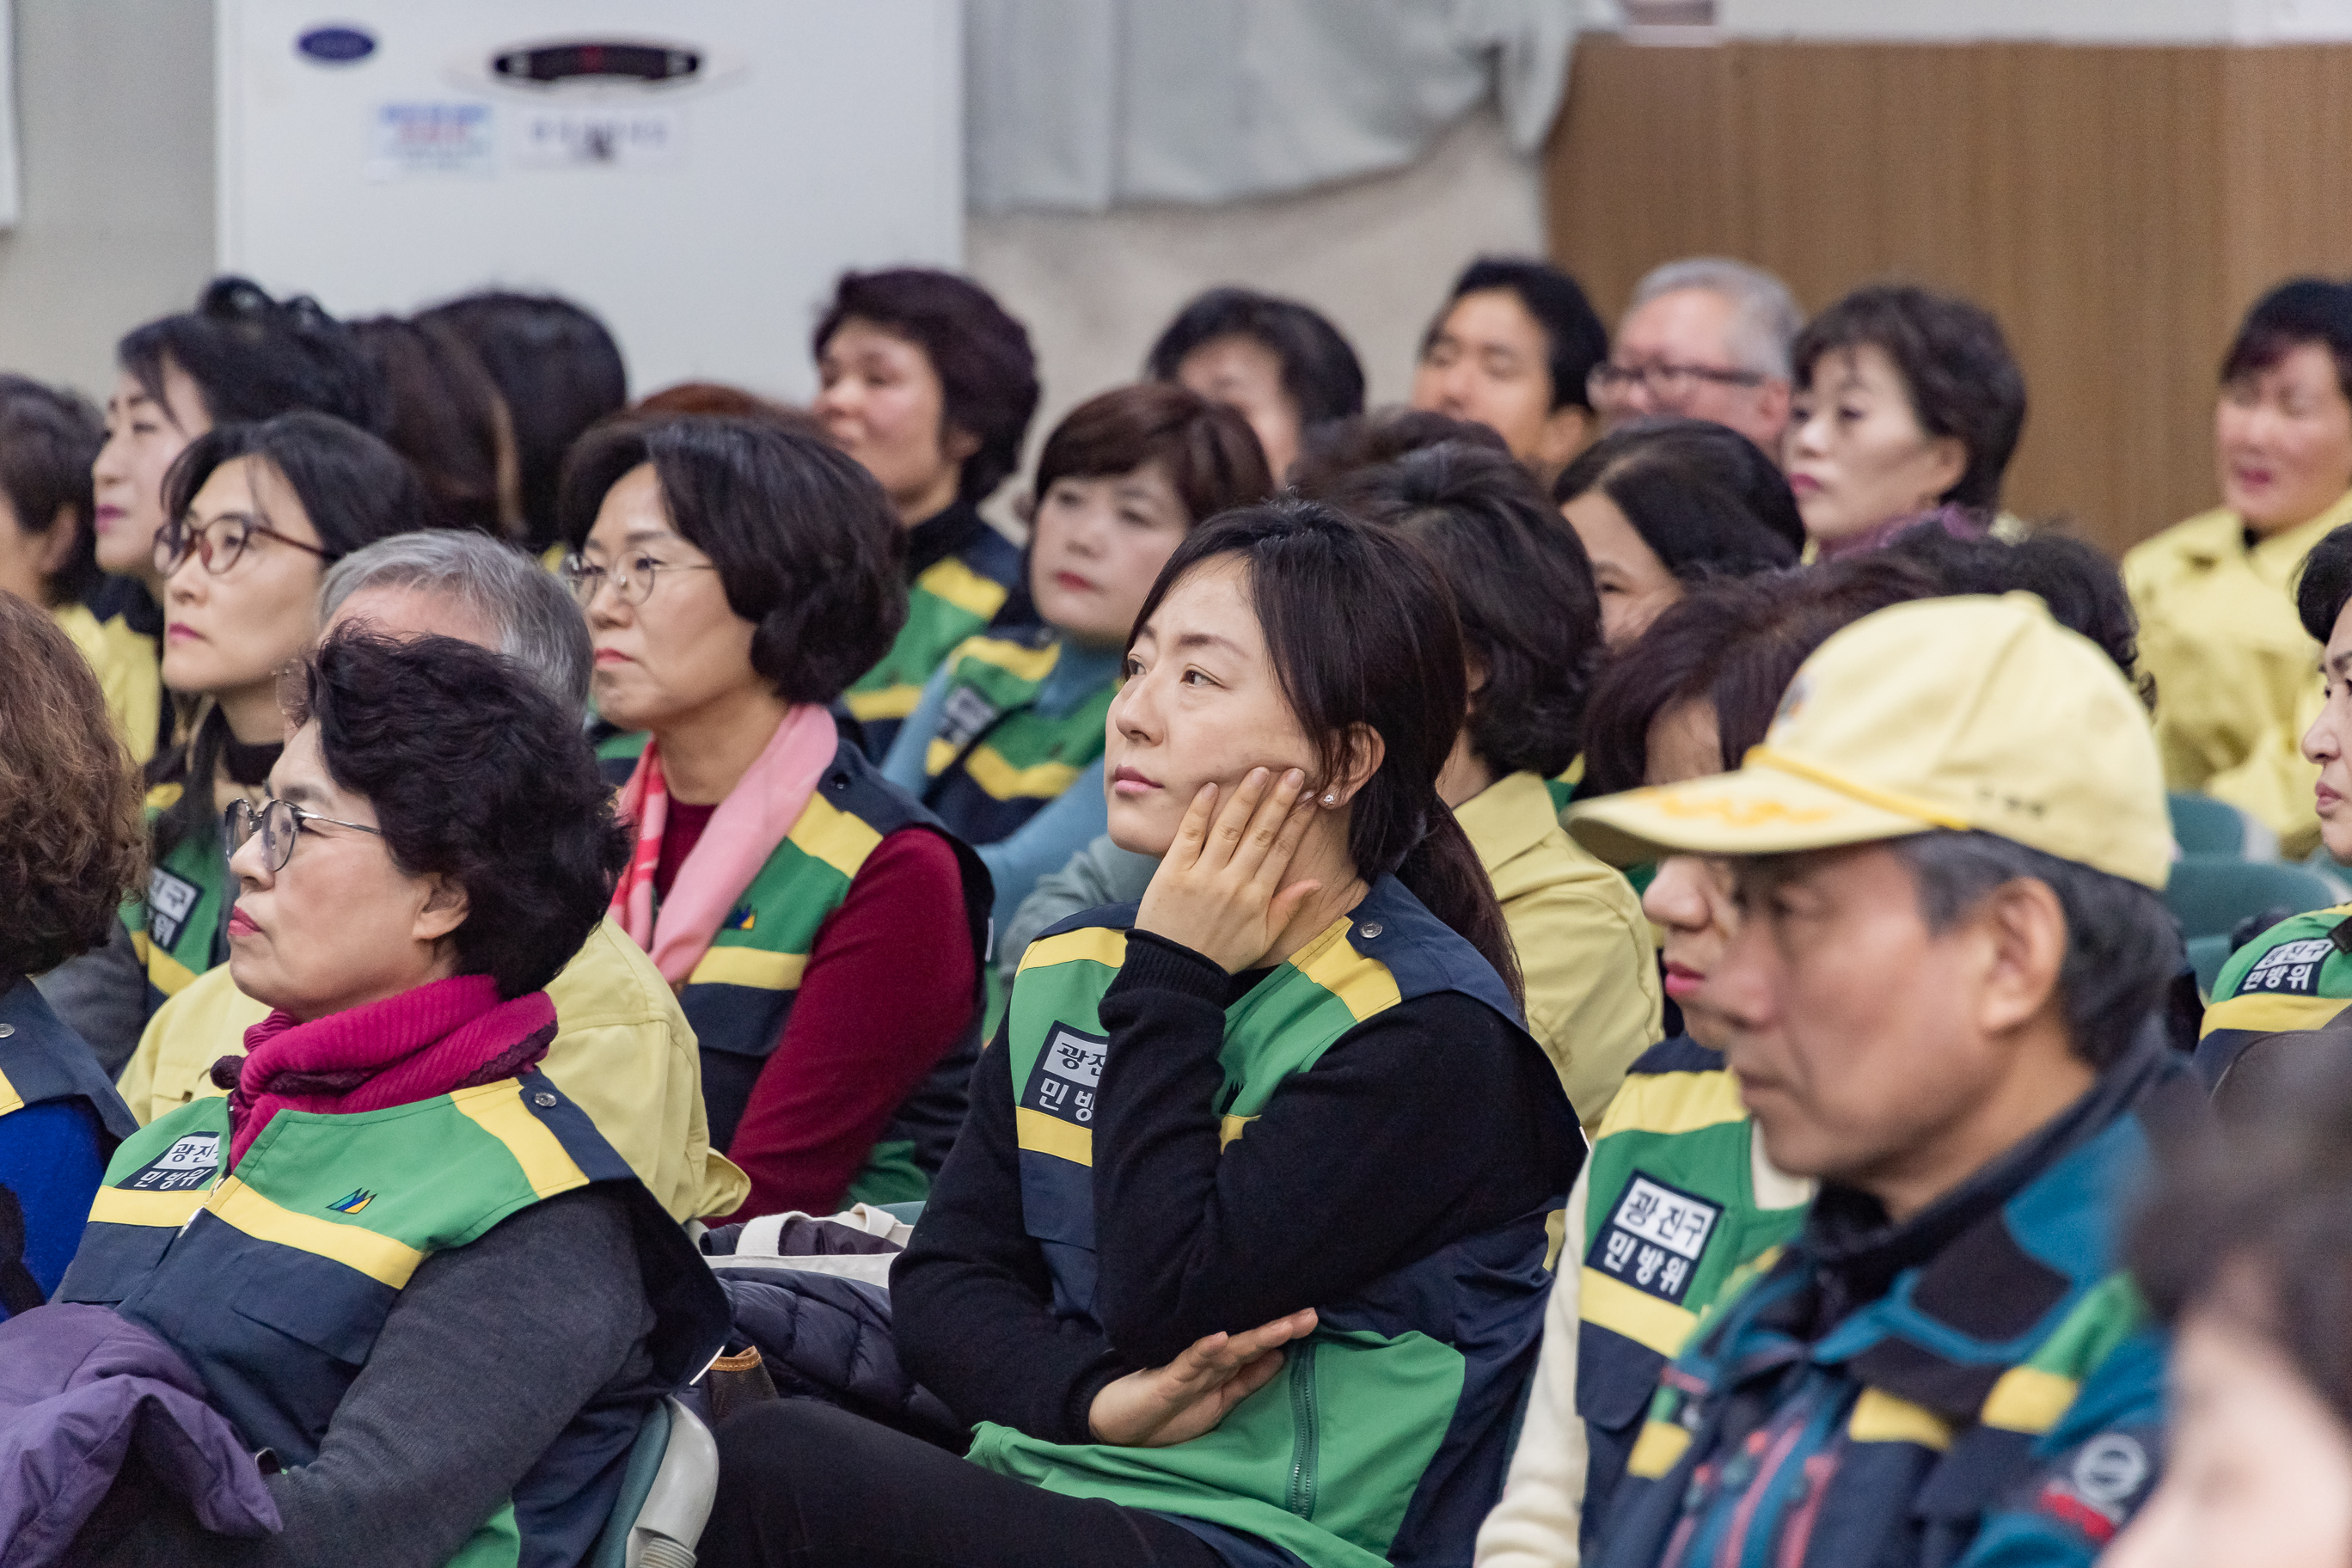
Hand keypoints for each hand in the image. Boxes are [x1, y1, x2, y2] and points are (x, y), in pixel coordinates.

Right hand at [1087, 1309, 1317, 1446]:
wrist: (1111, 1422)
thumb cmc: (1164, 1412)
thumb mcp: (1215, 1403)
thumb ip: (1246, 1382)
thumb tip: (1282, 1358)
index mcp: (1221, 1371)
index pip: (1257, 1349)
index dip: (1284, 1335)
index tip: (1312, 1318)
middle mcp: (1208, 1365)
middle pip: (1249, 1344)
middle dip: (1280, 1330)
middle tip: (1311, 1314)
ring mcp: (1188, 1370)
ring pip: (1227, 1351)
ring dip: (1255, 1337)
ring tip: (1283, 1325)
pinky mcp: (1166, 1380)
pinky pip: (1188, 1363)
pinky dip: (1205, 1351)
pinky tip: (1222, 1338)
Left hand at [1135, 767, 1321, 972]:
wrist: (1175, 972)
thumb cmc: (1221, 955)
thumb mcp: (1263, 939)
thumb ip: (1288, 909)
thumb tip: (1315, 882)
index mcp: (1257, 897)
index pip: (1282, 849)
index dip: (1297, 821)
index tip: (1310, 797)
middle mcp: (1234, 881)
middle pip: (1261, 832)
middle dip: (1279, 800)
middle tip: (1293, 772)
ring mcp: (1203, 874)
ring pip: (1229, 827)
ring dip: (1246, 797)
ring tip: (1259, 771)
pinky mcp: (1173, 871)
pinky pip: (1189, 834)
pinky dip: (1200, 810)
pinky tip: (1211, 787)